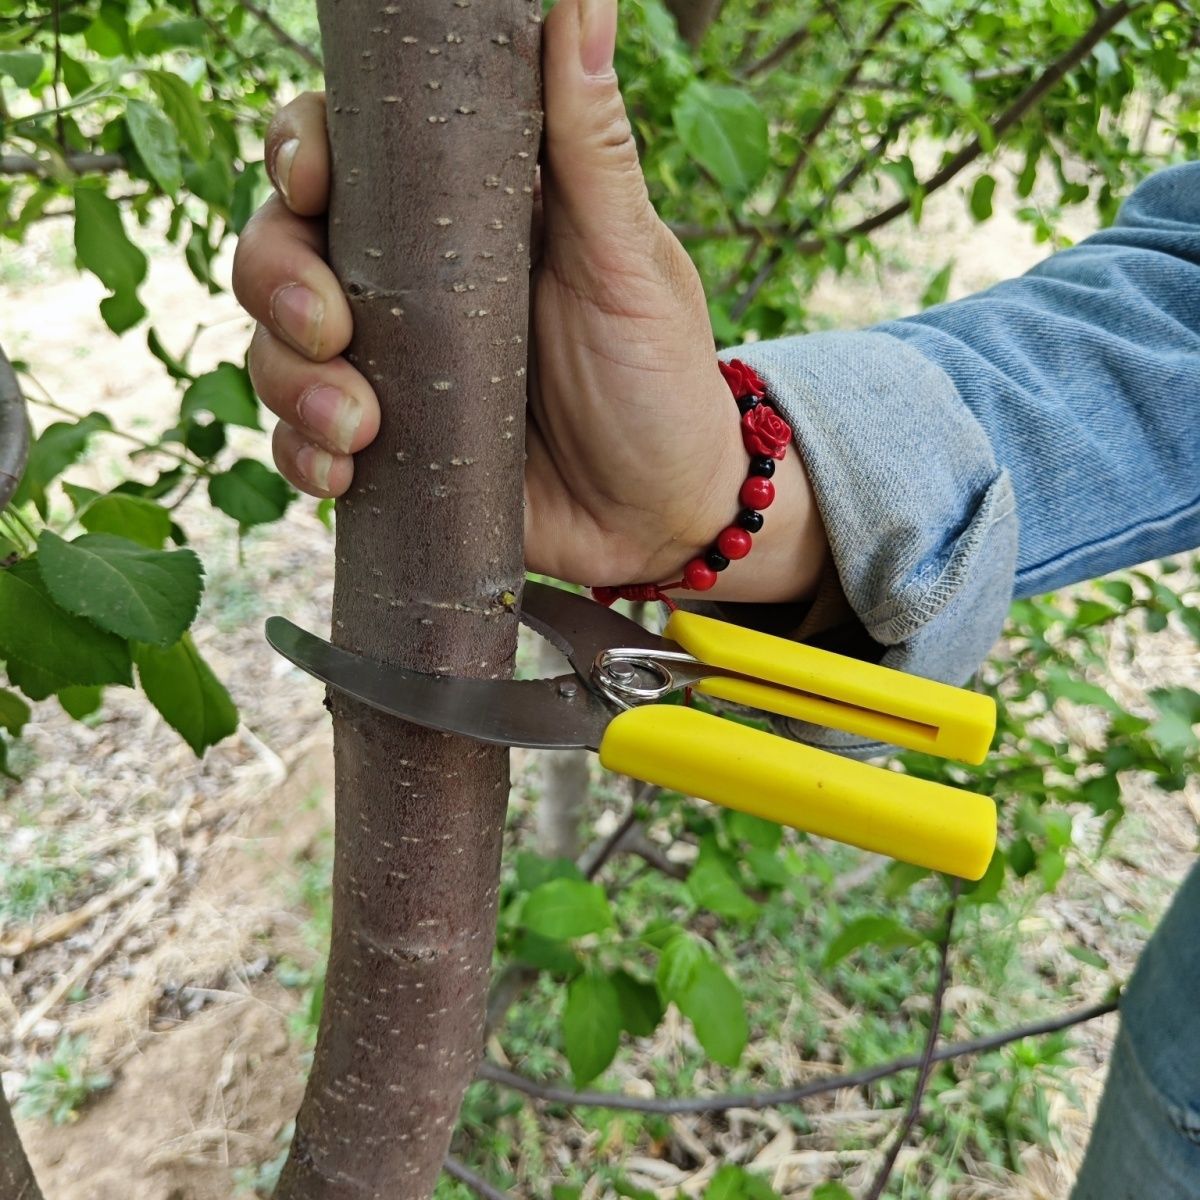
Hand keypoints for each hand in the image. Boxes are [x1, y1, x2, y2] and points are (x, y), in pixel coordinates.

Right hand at [233, 0, 824, 602]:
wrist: (664, 515)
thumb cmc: (659, 380)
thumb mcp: (629, 261)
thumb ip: (594, 147)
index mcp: (462, 219)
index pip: (348, 156)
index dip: (301, 154)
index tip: (311, 184)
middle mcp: (410, 288)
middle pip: (285, 247)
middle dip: (277, 278)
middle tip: (327, 328)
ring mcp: (392, 371)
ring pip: (278, 348)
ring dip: (288, 381)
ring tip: (357, 427)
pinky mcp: (387, 452)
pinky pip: (304, 442)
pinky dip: (303, 455)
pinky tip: (342, 471)